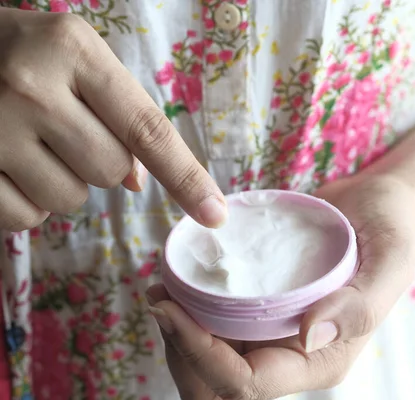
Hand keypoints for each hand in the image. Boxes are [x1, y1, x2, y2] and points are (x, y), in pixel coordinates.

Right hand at [0, 8, 225, 230]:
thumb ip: (118, 112)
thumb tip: (137, 181)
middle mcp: (31, 86)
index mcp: (73, 50)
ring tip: (30, 142)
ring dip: (62, 182)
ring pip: (70, 200)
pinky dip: (27, 201)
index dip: (186, 176)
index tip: (215, 213)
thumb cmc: (23, 55)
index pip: (146, 128)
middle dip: (99, 163)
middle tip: (64, 129)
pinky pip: (24, 218)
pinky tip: (7, 163)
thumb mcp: (75, 60)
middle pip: (111, 171)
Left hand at [146, 174, 414, 399]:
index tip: (171, 310)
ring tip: (162, 290)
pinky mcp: (261, 310)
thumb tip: (309, 335)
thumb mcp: (392, 260)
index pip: (248, 384)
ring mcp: (274, 334)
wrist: (378, 206)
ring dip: (177, 335)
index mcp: (320, 359)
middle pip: (217, 386)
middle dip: (181, 354)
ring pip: (209, 362)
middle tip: (161, 302)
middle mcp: (292, 354)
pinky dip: (188, 312)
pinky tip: (177, 281)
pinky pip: (214, 327)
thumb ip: (361, 304)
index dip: (203, 356)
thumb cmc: (391, 230)